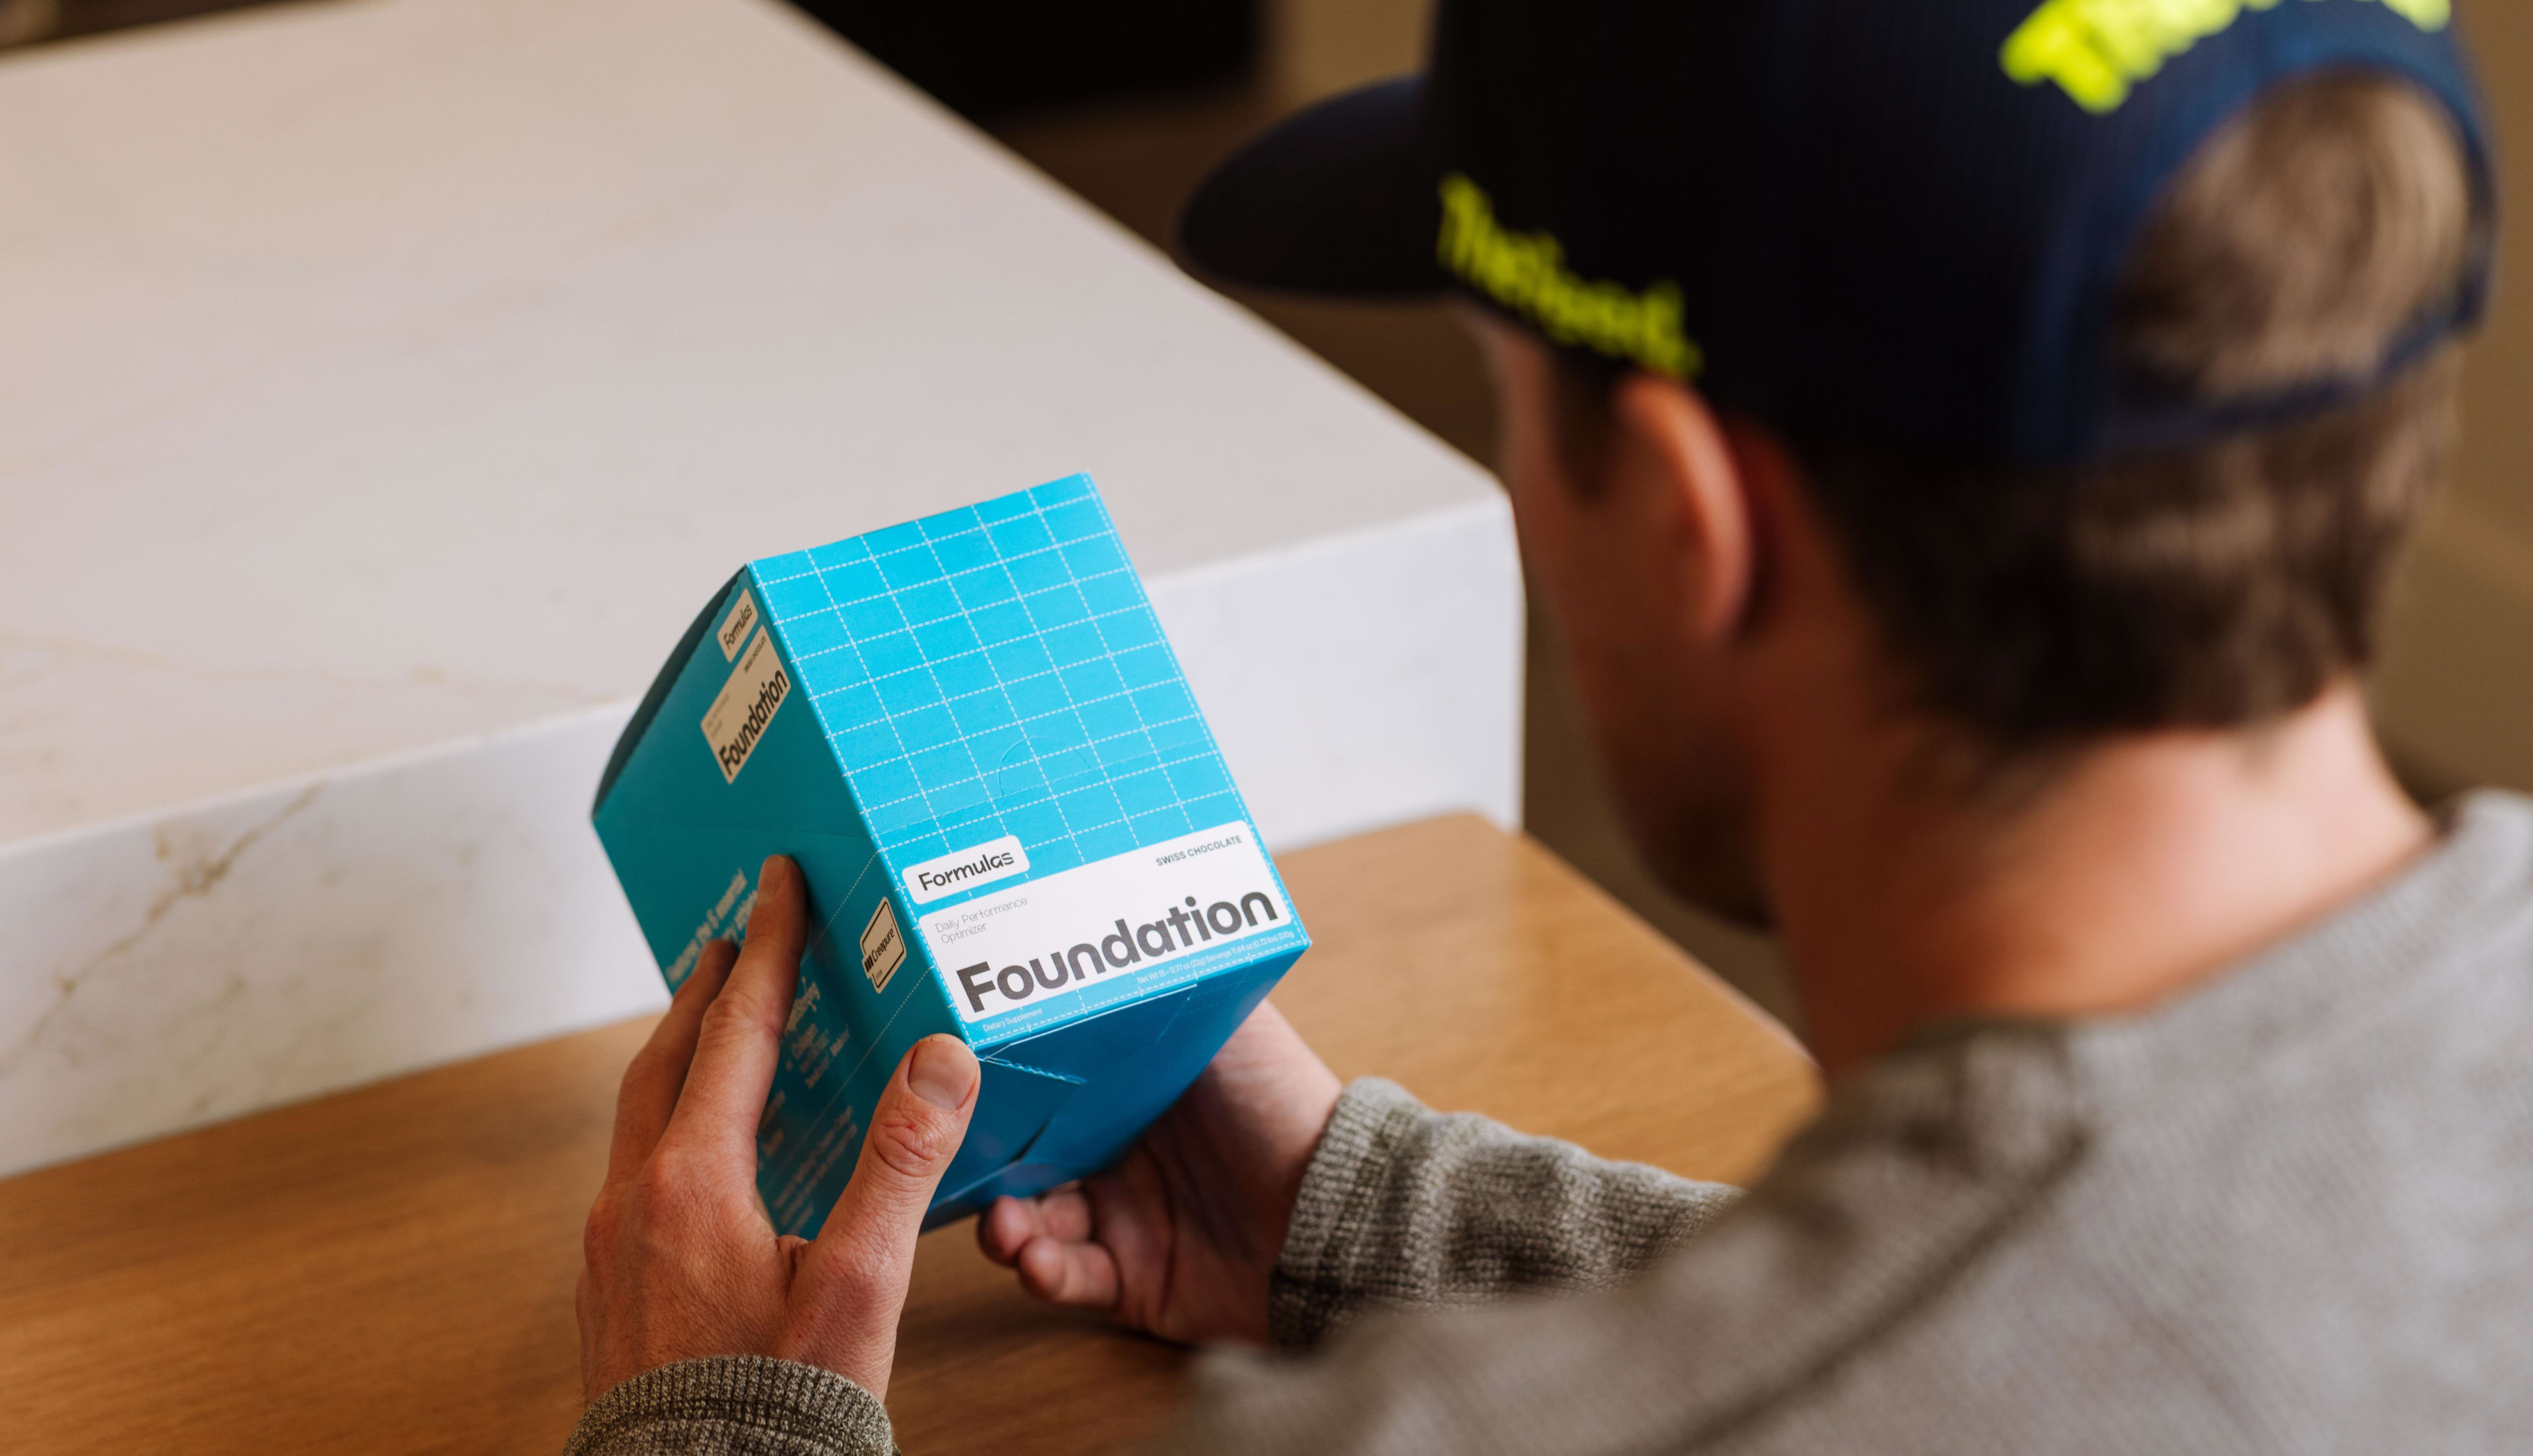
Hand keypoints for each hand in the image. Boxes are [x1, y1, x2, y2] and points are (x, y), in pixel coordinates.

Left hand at [577, 855, 980, 1402]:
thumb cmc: (777, 1415)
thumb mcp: (860, 1287)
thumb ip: (898, 1164)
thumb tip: (939, 1059)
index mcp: (689, 1184)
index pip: (735, 1034)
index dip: (767, 951)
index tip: (779, 885)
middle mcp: (631, 1203)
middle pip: (665, 1060)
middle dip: (707, 990)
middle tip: (739, 935)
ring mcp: (608, 1250)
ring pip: (641, 1117)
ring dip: (684, 1056)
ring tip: (720, 1026)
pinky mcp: (608, 1292)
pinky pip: (635, 1172)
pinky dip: (672, 1122)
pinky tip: (703, 1147)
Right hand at [976, 1000, 1340, 1347]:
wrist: (1339, 1215)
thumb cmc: (1287, 1105)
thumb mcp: (1228, 1022)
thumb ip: (1162, 983)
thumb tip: (1107, 913)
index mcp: (1135, 1089)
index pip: (1047, 1085)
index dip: (1000, 1089)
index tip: (956, 1084)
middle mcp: (1123, 1151)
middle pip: (1023, 1155)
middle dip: (986, 1163)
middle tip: (963, 1163)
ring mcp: (1125, 1219)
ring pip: (1032, 1221)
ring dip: (1007, 1224)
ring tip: (1007, 1226)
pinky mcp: (1134, 1281)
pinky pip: (1067, 1278)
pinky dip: (1043, 1270)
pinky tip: (1037, 1259)